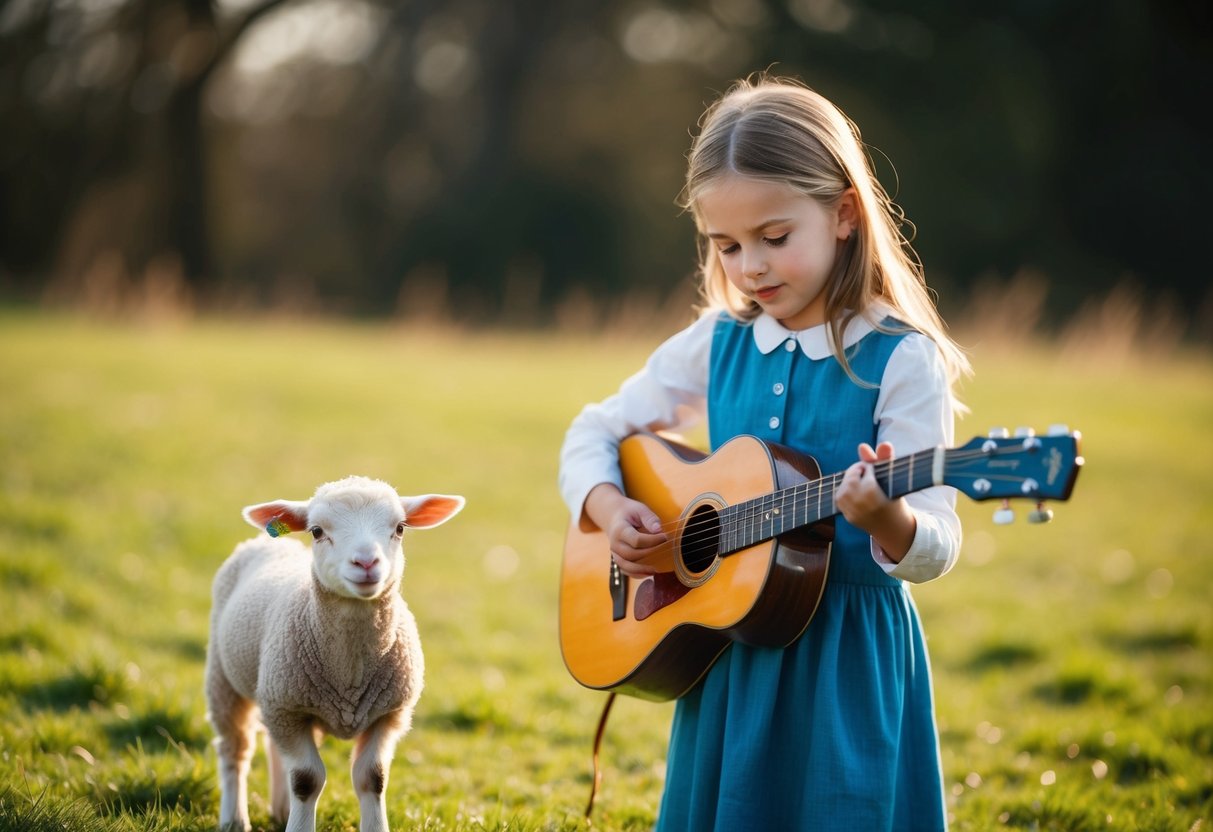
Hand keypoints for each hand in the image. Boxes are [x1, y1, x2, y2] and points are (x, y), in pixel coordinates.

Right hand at [584, 484, 669, 576]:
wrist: (614, 517)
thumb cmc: (629, 512)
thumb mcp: (639, 509)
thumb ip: (649, 518)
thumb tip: (659, 530)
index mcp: (619, 530)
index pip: (636, 540)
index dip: (653, 541)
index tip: (665, 537)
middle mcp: (615, 543)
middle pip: (632, 554)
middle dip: (650, 554)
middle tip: (665, 549)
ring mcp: (615, 553)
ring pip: (626, 566)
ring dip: (641, 570)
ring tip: (656, 570)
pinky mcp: (618, 559)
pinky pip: (625, 570)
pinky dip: (636, 574)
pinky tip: (648, 573)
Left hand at [835, 441, 915, 560]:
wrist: (893, 527)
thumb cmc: (893, 497)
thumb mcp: (891, 478)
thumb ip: (886, 459)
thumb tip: (885, 443)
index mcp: (872, 490)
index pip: (865, 468)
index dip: (870, 467)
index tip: (876, 471)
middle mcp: (860, 502)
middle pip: (851, 477)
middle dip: (858, 473)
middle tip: (867, 474)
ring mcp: (853, 511)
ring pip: (843, 487)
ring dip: (851, 482)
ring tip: (863, 484)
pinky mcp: (848, 517)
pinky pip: (840, 499)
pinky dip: (847, 494)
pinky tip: (858, 496)